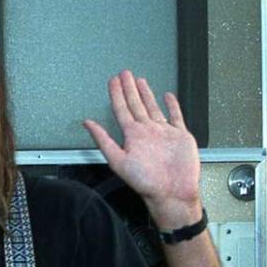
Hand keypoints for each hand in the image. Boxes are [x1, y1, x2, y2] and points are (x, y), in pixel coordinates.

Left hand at [83, 70, 202, 227]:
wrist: (173, 193)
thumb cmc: (146, 182)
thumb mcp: (118, 160)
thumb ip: (103, 140)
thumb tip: (87, 124)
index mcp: (132, 136)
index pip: (121, 109)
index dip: (116, 94)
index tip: (113, 80)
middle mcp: (146, 132)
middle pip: (135, 104)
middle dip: (129, 88)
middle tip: (124, 73)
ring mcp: (163, 132)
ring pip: (152, 108)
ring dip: (146, 94)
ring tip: (140, 81)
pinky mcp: (180, 136)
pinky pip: (175, 116)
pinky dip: (172, 106)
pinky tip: (168, 97)